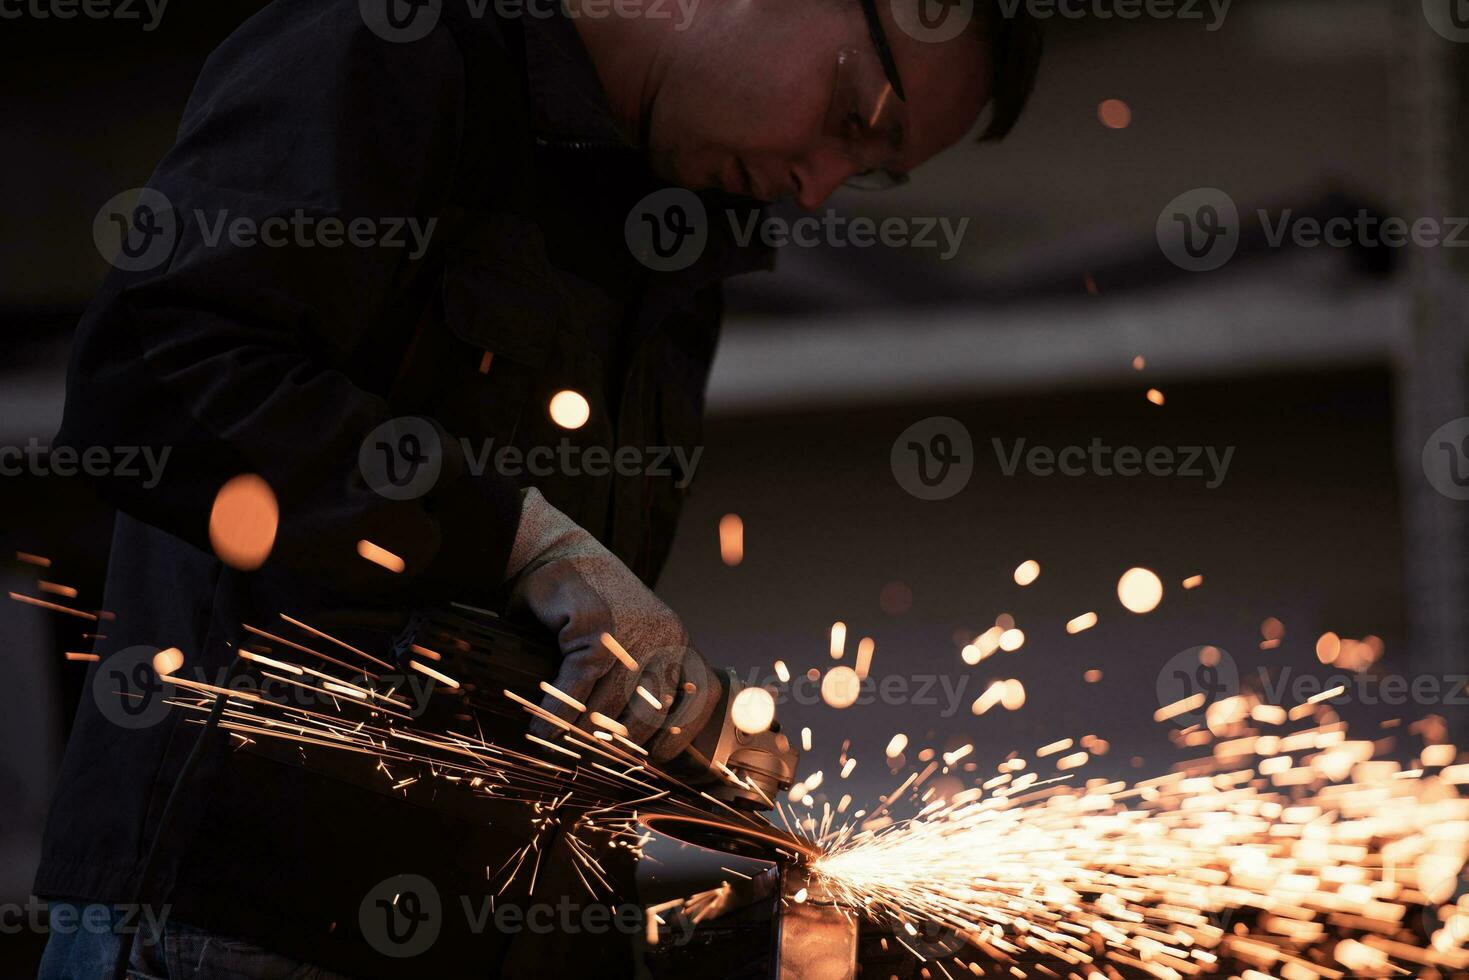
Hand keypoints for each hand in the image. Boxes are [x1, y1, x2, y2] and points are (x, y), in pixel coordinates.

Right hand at [504, 488, 719, 761]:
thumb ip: (636, 675)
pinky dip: (555, 716)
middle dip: (618, 745)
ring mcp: (628, 636)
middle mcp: (661, 640)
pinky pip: (576, 689)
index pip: (694, 700)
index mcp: (676, 641)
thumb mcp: (628, 634)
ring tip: (561, 751)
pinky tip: (540, 733)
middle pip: (647, 717)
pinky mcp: (593, 631)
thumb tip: (626, 736)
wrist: (556, 552)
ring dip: (581, 736)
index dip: (674, 737)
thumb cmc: (589, 600)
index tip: (653, 760)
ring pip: (608, 709)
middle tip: (591, 761)